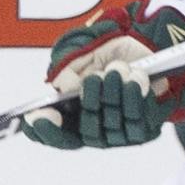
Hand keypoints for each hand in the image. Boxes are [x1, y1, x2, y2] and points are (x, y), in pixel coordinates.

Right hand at [20, 0, 184, 149]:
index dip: (46, 131)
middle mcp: (100, 131)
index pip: (59, 137)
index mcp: (77, 119)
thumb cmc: (111, 56)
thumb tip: (67, 89)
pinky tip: (134, 77)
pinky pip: (141, 117)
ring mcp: (124, 132)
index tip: (36, 116)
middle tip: (93, 78)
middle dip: (90, 101)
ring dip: (114, 94)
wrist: (146, 47)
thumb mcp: (83, 57)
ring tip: (114, 71)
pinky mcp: (148, 125)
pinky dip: (136, 95)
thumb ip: (68, 72)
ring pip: (115, 123)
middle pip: (88, 131)